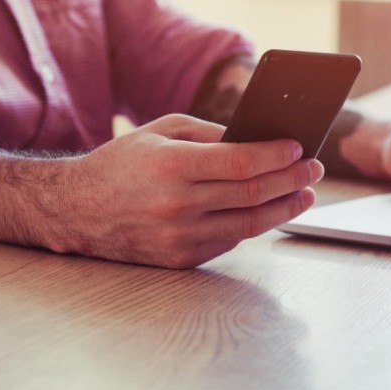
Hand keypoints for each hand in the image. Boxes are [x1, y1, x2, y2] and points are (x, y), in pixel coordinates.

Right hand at [53, 114, 322, 267]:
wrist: (76, 211)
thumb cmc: (122, 164)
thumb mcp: (160, 130)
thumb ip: (210, 132)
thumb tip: (258, 138)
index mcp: (171, 165)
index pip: (240, 162)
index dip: (276, 156)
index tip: (300, 148)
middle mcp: (176, 204)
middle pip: (252, 193)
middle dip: (292, 180)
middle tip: (314, 170)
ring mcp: (179, 237)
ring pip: (249, 224)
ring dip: (284, 208)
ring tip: (304, 193)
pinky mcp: (181, 259)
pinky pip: (230, 240)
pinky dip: (252, 224)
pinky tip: (268, 209)